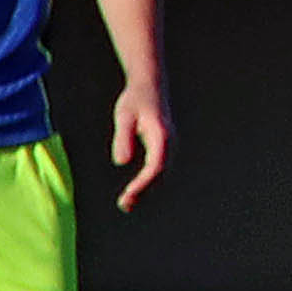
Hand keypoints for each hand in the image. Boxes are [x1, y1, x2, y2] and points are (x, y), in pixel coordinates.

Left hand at [107, 77, 171, 211]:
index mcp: (162, 136)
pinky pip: (158, 170)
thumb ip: (123, 138)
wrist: (150, 85)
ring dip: (146, 190)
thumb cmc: (135, 100)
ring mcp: (169, 146)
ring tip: (126, 203)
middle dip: (144, 192)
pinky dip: (147, 182)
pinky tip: (133, 191)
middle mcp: (170, 143)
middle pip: (160, 174)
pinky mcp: (163, 148)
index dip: (143, 183)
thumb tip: (121, 162)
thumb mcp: (124, 115)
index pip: (155, 166)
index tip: (128, 194)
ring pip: (161, 174)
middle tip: (124, 205)